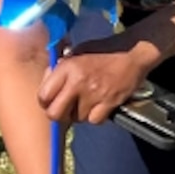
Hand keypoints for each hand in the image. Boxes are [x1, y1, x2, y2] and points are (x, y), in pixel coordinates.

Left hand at [37, 34, 152, 125]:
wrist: (132, 56)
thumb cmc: (104, 54)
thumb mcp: (78, 53)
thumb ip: (61, 67)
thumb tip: (47, 79)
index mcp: (67, 67)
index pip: (43, 95)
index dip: (45, 102)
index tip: (52, 101)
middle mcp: (78, 82)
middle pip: (55, 113)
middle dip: (59, 114)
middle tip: (66, 110)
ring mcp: (94, 94)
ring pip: (76, 118)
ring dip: (80, 114)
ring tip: (87, 103)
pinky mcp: (109, 102)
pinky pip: (94, 120)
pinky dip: (96, 117)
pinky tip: (99, 107)